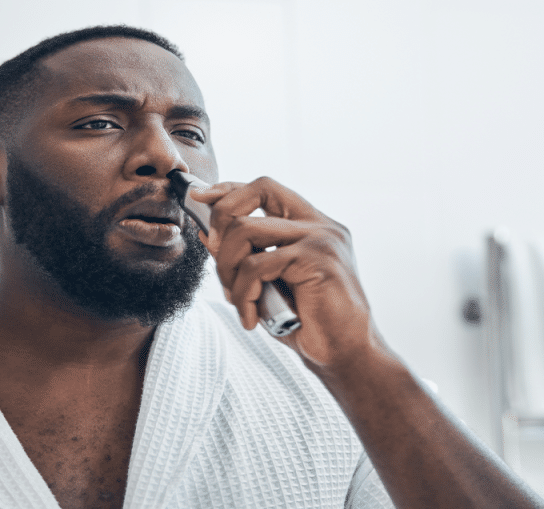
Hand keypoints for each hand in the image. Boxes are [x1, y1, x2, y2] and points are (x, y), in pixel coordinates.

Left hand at [191, 177, 380, 370]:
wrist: (343, 354)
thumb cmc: (308, 322)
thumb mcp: (267, 284)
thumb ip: (243, 256)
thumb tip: (206, 233)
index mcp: (312, 224)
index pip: (265, 188)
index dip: (229, 189)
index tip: (200, 198)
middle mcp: (320, 224)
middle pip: (256, 192)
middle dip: (221, 222)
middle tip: (218, 261)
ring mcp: (321, 238)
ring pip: (246, 230)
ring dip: (228, 270)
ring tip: (239, 301)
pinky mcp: (316, 259)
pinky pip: (256, 266)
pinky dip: (243, 295)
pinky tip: (252, 318)